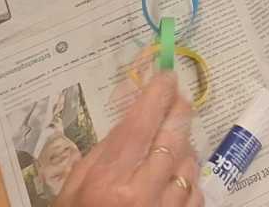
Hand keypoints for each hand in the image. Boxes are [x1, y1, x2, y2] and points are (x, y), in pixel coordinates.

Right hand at [57, 74, 201, 206]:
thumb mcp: (73, 190)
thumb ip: (101, 154)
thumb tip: (130, 121)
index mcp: (110, 180)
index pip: (141, 123)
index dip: (157, 93)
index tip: (165, 76)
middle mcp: (142, 193)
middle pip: (174, 137)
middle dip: (179, 110)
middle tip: (179, 96)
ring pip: (190, 162)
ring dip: (185, 145)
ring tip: (173, 140)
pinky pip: (196, 192)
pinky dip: (188, 179)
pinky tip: (176, 176)